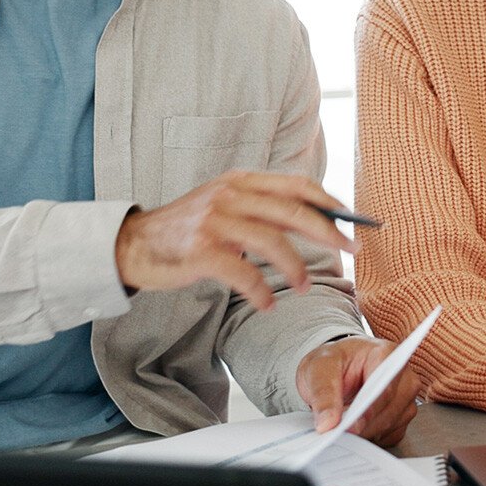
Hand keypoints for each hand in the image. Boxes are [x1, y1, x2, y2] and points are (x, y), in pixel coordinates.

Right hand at [114, 171, 357, 310]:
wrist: (133, 245)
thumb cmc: (187, 230)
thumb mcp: (226, 206)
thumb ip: (263, 209)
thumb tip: (316, 222)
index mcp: (241, 181)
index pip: (296, 185)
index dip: (329, 201)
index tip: (352, 220)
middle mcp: (230, 195)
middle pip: (293, 211)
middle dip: (329, 232)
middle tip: (351, 249)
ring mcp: (215, 221)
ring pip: (273, 242)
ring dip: (297, 268)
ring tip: (303, 286)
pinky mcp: (200, 251)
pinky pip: (244, 273)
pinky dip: (261, 292)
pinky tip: (266, 305)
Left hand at [297, 335, 420, 447]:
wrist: (336, 369)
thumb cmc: (332, 363)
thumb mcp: (317, 369)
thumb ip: (323, 394)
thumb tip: (328, 423)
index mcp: (385, 353)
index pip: (385, 388)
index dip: (368, 411)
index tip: (349, 427)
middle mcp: (402, 374)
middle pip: (390, 409)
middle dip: (363, 425)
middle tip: (337, 430)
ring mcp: (406, 396)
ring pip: (391, 425)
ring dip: (365, 432)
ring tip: (343, 424)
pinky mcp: (403, 415)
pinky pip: (390, 435)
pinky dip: (371, 437)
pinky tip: (355, 427)